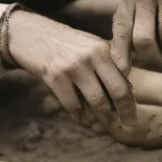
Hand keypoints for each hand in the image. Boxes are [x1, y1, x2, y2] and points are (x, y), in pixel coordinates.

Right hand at [6, 10, 136, 128]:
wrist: (29, 33)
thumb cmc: (64, 42)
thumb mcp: (89, 45)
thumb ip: (108, 64)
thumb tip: (128, 91)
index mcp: (102, 49)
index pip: (123, 80)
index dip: (130, 102)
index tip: (132, 117)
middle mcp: (91, 57)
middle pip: (116, 92)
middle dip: (124, 113)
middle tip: (128, 127)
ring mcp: (72, 67)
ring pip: (96, 102)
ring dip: (100, 119)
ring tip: (100, 126)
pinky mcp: (55, 77)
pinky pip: (73, 106)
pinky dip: (78, 116)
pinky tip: (80, 118)